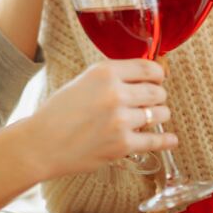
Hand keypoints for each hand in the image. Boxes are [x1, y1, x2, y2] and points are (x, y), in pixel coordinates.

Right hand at [25, 59, 176, 178]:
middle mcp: (115, 93)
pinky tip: (171, 139)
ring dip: (159, 116)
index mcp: (104, 72)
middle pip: (157, 91)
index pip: (147, 68)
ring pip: (160, 114)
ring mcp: (121, 120)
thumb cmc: (58, 112)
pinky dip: (166, 140)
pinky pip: (155, 141)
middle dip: (158, 96)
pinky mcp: (122, 145)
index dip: (158, 74)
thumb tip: (143, 76)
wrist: (42, 143)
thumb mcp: (83, 81)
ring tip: (151, 118)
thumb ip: (110, 77)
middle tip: (153, 100)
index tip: (159, 78)